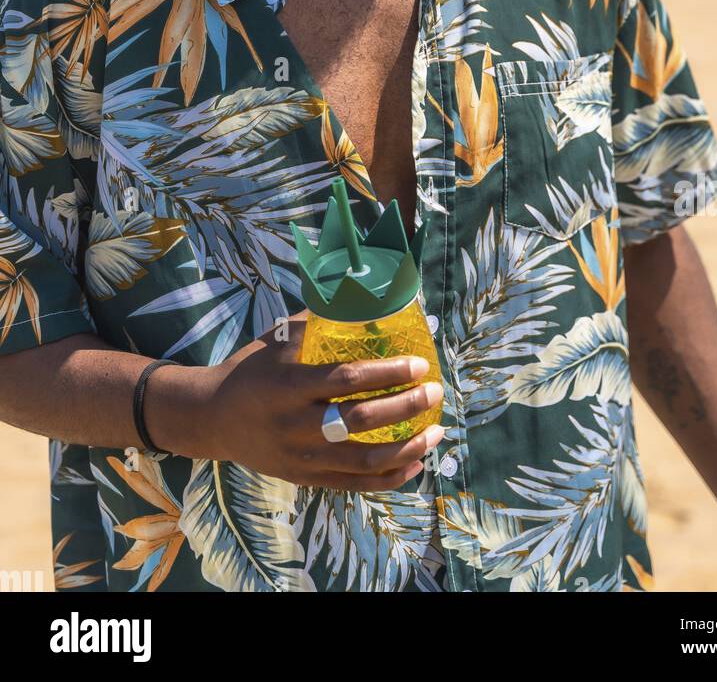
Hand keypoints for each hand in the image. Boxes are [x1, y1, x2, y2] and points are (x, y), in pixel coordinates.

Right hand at [200, 313, 444, 489]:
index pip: (348, 379)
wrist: (212, 418)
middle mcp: (296, 425)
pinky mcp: (305, 479)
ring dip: (407, 448)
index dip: (388, 373)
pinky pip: (353, 485)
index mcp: (290, 386)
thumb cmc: (251, 370)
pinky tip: (416, 465)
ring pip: (363, 461)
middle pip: (360, 421)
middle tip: (435, 392)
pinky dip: (389, 478)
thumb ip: (318, 322)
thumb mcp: (276, 340)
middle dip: (405, 407)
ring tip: (437, 432)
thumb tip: (364, 299)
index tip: (419, 364)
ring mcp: (301, 458)